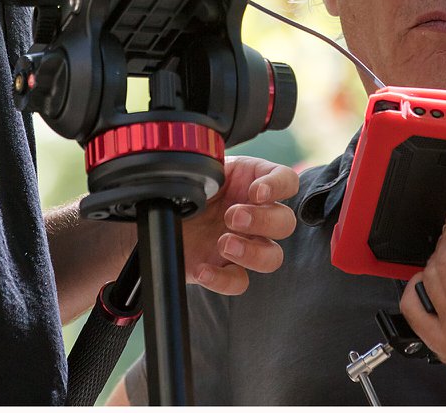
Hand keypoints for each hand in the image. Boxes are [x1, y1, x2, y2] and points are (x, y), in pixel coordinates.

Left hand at [179, 155, 298, 294]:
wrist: (159, 213)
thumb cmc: (183, 188)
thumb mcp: (196, 170)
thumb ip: (209, 165)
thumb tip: (207, 162)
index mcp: (252, 182)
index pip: (286, 180)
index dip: (279, 187)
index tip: (256, 192)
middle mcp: (255, 214)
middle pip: (285, 222)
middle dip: (263, 220)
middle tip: (233, 217)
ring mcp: (244, 244)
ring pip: (272, 257)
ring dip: (252, 252)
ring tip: (223, 243)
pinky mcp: (226, 270)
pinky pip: (239, 282)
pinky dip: (223, 280)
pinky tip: (203, 269)